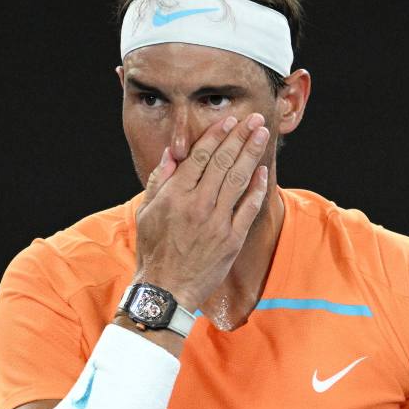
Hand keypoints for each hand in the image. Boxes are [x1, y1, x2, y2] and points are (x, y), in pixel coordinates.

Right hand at [134, 113, 270, 310]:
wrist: (165, 290)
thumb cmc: (153, 251)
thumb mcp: (146, 212)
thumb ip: (160, 180)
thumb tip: (172, 154)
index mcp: (175, 196)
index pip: (200, 157)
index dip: (216, 135)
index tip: (229, 121)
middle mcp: (197, 205)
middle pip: (222, 162)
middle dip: (239, 136)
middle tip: (253, 119)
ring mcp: (217, 222)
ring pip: (237, 179)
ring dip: (251, 154)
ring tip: (261, 134)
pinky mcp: (231, 239)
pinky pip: (247, 208)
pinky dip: (256, 188)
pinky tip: (261, 171)